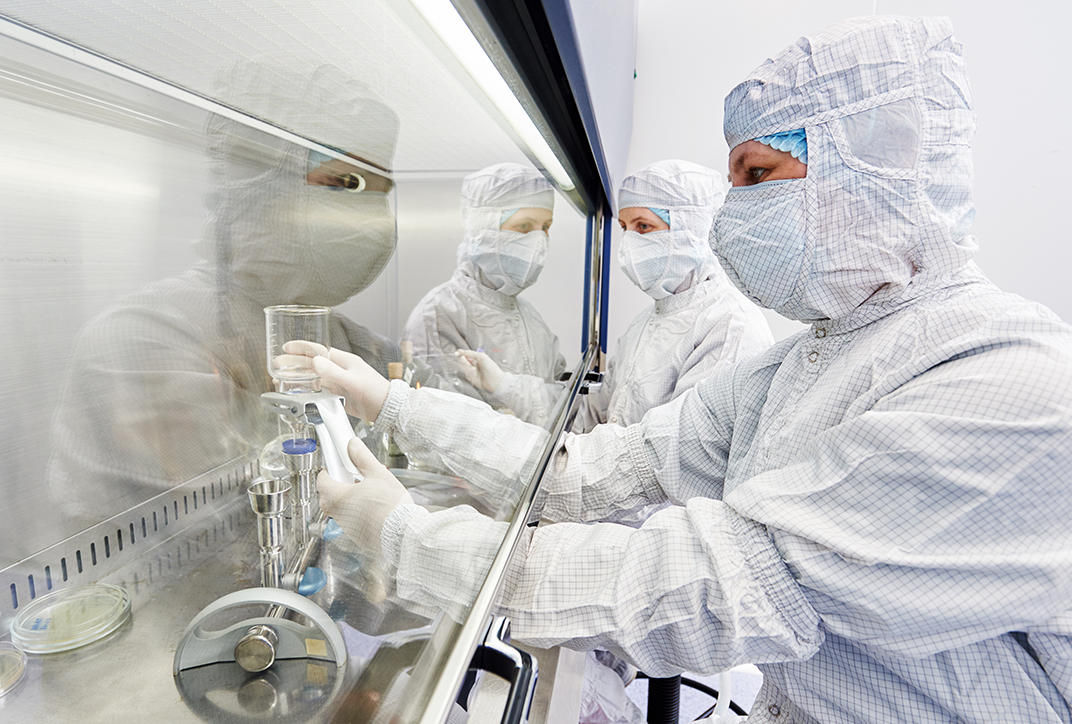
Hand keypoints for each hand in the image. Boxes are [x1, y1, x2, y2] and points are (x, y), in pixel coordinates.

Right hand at [284, 345, 389, 421]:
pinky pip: (316, 391)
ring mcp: (337, 383)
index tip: (287, 347)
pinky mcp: (337, 396)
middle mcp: (338, 370)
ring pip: (312, 378)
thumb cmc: (375, 392)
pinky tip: (294, 392)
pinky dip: (304, 391)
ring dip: (296, 378)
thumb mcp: (353, 381)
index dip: (301, 348)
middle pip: (311, 364)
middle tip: (276, 364)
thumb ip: (334, 373)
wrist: (386, 410)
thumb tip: (314, 362)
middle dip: (293, 363)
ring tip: (279, 378)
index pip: (318, 350)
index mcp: (343, 361)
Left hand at [317, 436, 413, 554]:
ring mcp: (346, 527)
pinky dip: (357, 514)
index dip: (329, 471)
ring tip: (368, 494)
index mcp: (339, 497)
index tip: (337, 466)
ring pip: (340, 510)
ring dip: (348, 500)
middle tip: (353, 478)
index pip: (322, 481)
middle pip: (328, 496)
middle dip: (337, 485)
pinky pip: (351, 521)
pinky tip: (373, 509)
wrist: (402, 533)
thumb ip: (362, 458)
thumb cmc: (391, 505)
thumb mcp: (378, 474)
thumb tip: (353, 445)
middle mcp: (338, 514)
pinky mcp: (356, 537)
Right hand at [455, 350, 503, 391]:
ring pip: (464, 368)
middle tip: (463, 359)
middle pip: (463, 362)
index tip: (456, 353)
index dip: (460, 354)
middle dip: (463, 361)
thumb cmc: (491, 367)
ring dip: (467, 368)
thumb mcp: (481, 356)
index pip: (466, 356)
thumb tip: (460, 351)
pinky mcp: (472, 379)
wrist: (495, 380)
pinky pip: (467, 375)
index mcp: (476, 359)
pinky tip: (475, 374)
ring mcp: (473, 372)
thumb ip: (471, 353)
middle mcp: (474, 365)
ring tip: (473, 369)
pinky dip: (470, 374)